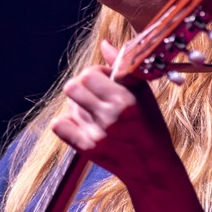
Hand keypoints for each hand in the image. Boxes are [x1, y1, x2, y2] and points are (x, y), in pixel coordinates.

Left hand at [51, 40, 181, 191]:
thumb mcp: (143, 94)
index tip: (105, 82)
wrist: (152, 168)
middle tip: (93, 96)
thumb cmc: (150, 126)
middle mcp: (110, 116)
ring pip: (68, 106)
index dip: (95, 73)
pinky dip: (67, 123)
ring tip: (95, 115)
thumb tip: (105, 43)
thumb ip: (122, 67)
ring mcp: (97, 133)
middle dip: (81, 88)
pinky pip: (59, 125)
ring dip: (78, 107)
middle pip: (72, 87)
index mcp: (125, 99)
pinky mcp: (87, 149)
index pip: (89, 73)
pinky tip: (82, 126)